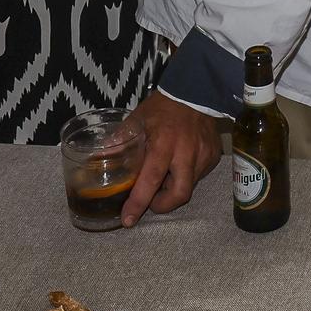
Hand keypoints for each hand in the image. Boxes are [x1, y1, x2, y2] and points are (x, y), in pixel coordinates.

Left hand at [120, 90, 221, 226]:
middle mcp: (186, 152)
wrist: (195, 91)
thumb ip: (119, 141)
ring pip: (189, 186)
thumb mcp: (137, 120)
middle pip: (179, 194)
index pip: (150, 180)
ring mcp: (203, 154)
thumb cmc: (162, 107)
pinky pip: (199, 175)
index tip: (128, 219)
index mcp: (163, 144)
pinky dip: (186, 175)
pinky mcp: (213, 155)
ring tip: (165, 175)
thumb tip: (97, 159)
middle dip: (163, 205)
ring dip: (173, 187)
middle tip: (152, 201)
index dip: (138, 203)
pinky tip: (179, 163)